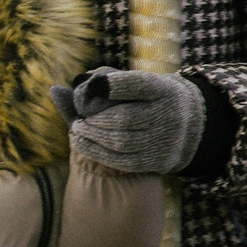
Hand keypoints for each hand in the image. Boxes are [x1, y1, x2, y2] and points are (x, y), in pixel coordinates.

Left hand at [48, 68, 205, 174]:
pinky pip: (125, 162)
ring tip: (78, 133)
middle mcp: (167, 113)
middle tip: (78, 121)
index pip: (134, 84)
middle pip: (124, 118)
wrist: (192, 124)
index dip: (109, 86)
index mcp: (161, 88)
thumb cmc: (148, 99)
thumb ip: (98, 84)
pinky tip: (85, 147)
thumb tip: (54, 90)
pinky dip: (100, 155)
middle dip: (95, 121)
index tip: (90, 89)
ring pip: (122, 142)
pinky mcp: (159, 161)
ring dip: (93, 139)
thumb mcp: (135, 84)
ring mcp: (164, 139)